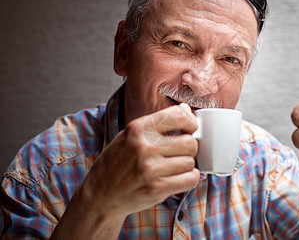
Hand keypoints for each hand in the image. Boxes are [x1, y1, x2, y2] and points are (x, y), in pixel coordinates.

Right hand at [78, 103, 199, 217]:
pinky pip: (191, 179)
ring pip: (191, 161)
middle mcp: (144, 147)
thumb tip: (186, 109)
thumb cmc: (117, 163)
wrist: (100, 196)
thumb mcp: (129, 135)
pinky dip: (189, 178)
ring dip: (187, 165)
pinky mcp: (157, 189)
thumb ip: (157, 123)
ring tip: (175, 167)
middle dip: (190, 147)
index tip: (190, 128)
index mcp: (138, 128)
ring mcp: (151, 169)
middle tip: (181, 152)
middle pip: (190, 142)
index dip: (190, 122)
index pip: (178, 116)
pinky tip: (179, 178)